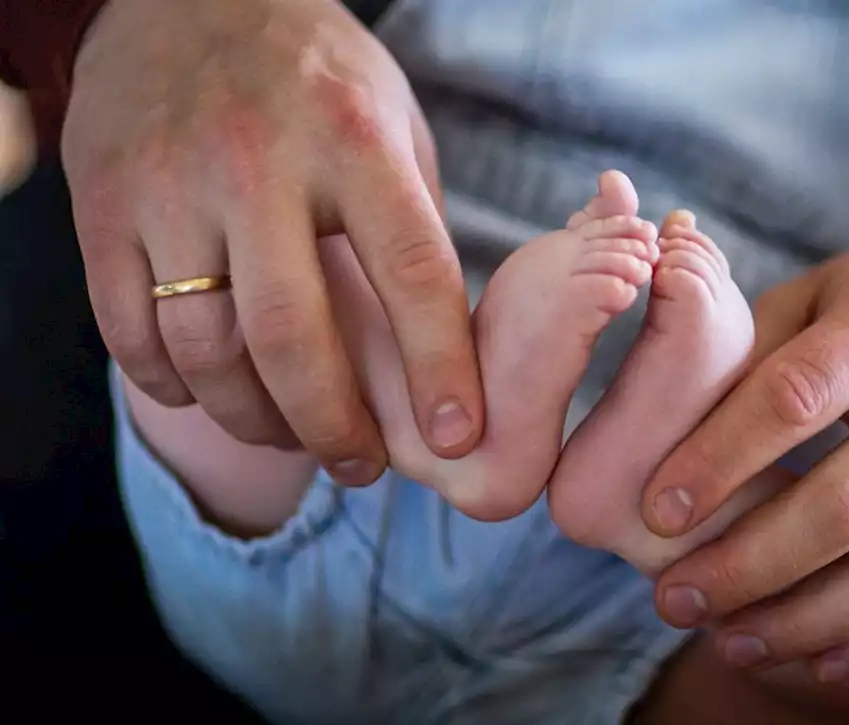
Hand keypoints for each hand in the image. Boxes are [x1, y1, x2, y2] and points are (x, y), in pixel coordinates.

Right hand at [63, 0, 483, 482]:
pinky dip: (176, 387)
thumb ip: (413, 228)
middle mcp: (256, 161)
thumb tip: (443, 350)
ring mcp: (169, 184)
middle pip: (290, 334)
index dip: (439, 367)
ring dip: (255, 419)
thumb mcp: (395, 127)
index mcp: (353, 140)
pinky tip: (216, 395)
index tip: (458, 436)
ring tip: (294, 436)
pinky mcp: (103, 204)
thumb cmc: (319, 81)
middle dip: (332, 424)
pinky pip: (131, 332)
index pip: (411, 272)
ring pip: (204, 347)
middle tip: (362, 467)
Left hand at [639, 220, 848, 680]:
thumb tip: (658, 422)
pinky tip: (821, 663)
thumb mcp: (827, 291)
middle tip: (671, 602)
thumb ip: (751, 346)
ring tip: (729, 643)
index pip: (794, 399)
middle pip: (844, 506)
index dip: (719, 461)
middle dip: (746, 567)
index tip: (657, 512)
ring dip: (804, 623)